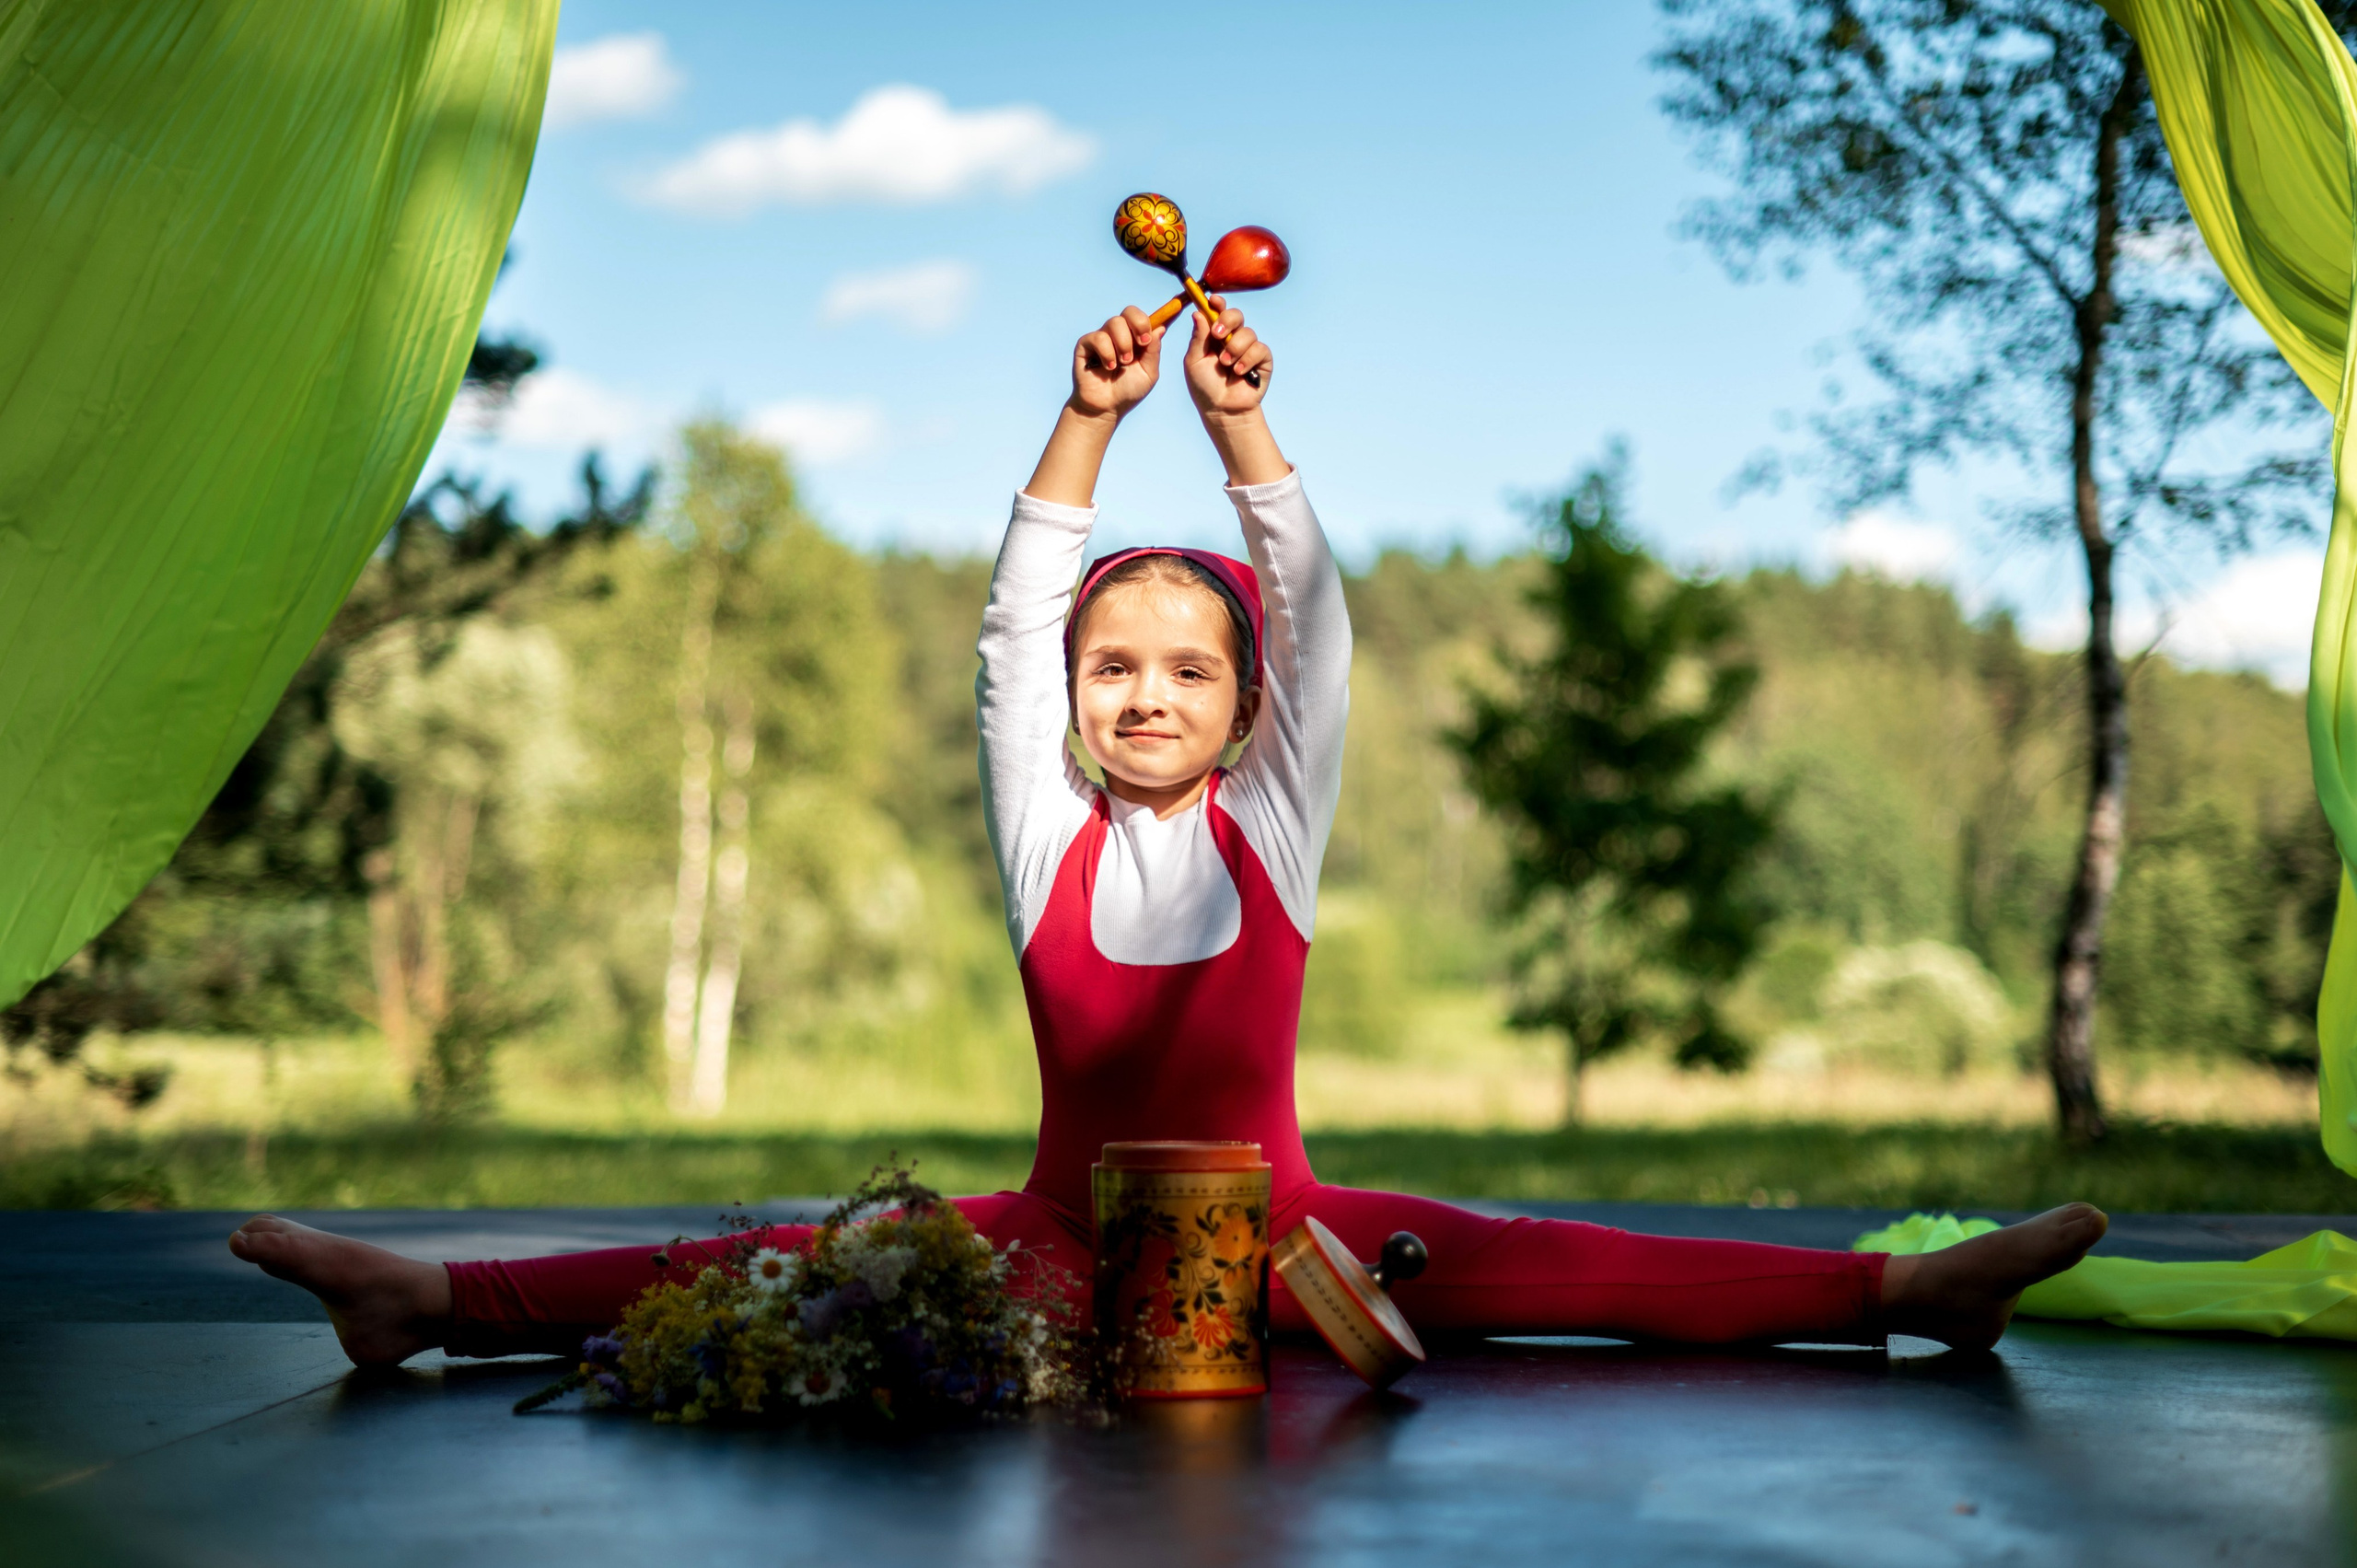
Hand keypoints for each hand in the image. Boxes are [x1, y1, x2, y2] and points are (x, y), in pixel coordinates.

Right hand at [1070, 306, 1163, 419]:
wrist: (1106, 408)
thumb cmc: (1128, 392)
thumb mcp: (1149, 373)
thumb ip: (1154, 350)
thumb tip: (1160, 327)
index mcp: (1136, 338)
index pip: (1144, 317)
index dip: (1154, 317)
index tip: (1159, 326)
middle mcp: (1119, 334)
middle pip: (1130, 311)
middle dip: (1139, 325)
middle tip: (1142, 343)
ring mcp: (1102, 337)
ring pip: (1115, 322)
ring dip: (1123, 344)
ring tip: (1123, 363)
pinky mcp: (1086, 344)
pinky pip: (1098, 337)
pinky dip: (1107, 353)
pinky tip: (1108, 367)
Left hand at [1183, 296, 1270, 416]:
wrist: (1222, 409)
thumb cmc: (1205, 387)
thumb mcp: (1194, 361)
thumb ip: (1198, 338)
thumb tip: (1197, 313)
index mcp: (1214, 335)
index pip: (1218, 312)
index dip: (1217, 303)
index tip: (1213, 300)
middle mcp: (1232, 338)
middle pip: (1236, 314)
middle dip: (1227, 321)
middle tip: (1218, 335)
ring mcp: (1248, 348)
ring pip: (1247, 333)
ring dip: (1234, 348)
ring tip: (1226, 365)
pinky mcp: (1262, 360)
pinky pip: (1259, 349)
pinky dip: (1247, 359)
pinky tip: (1239, 372)